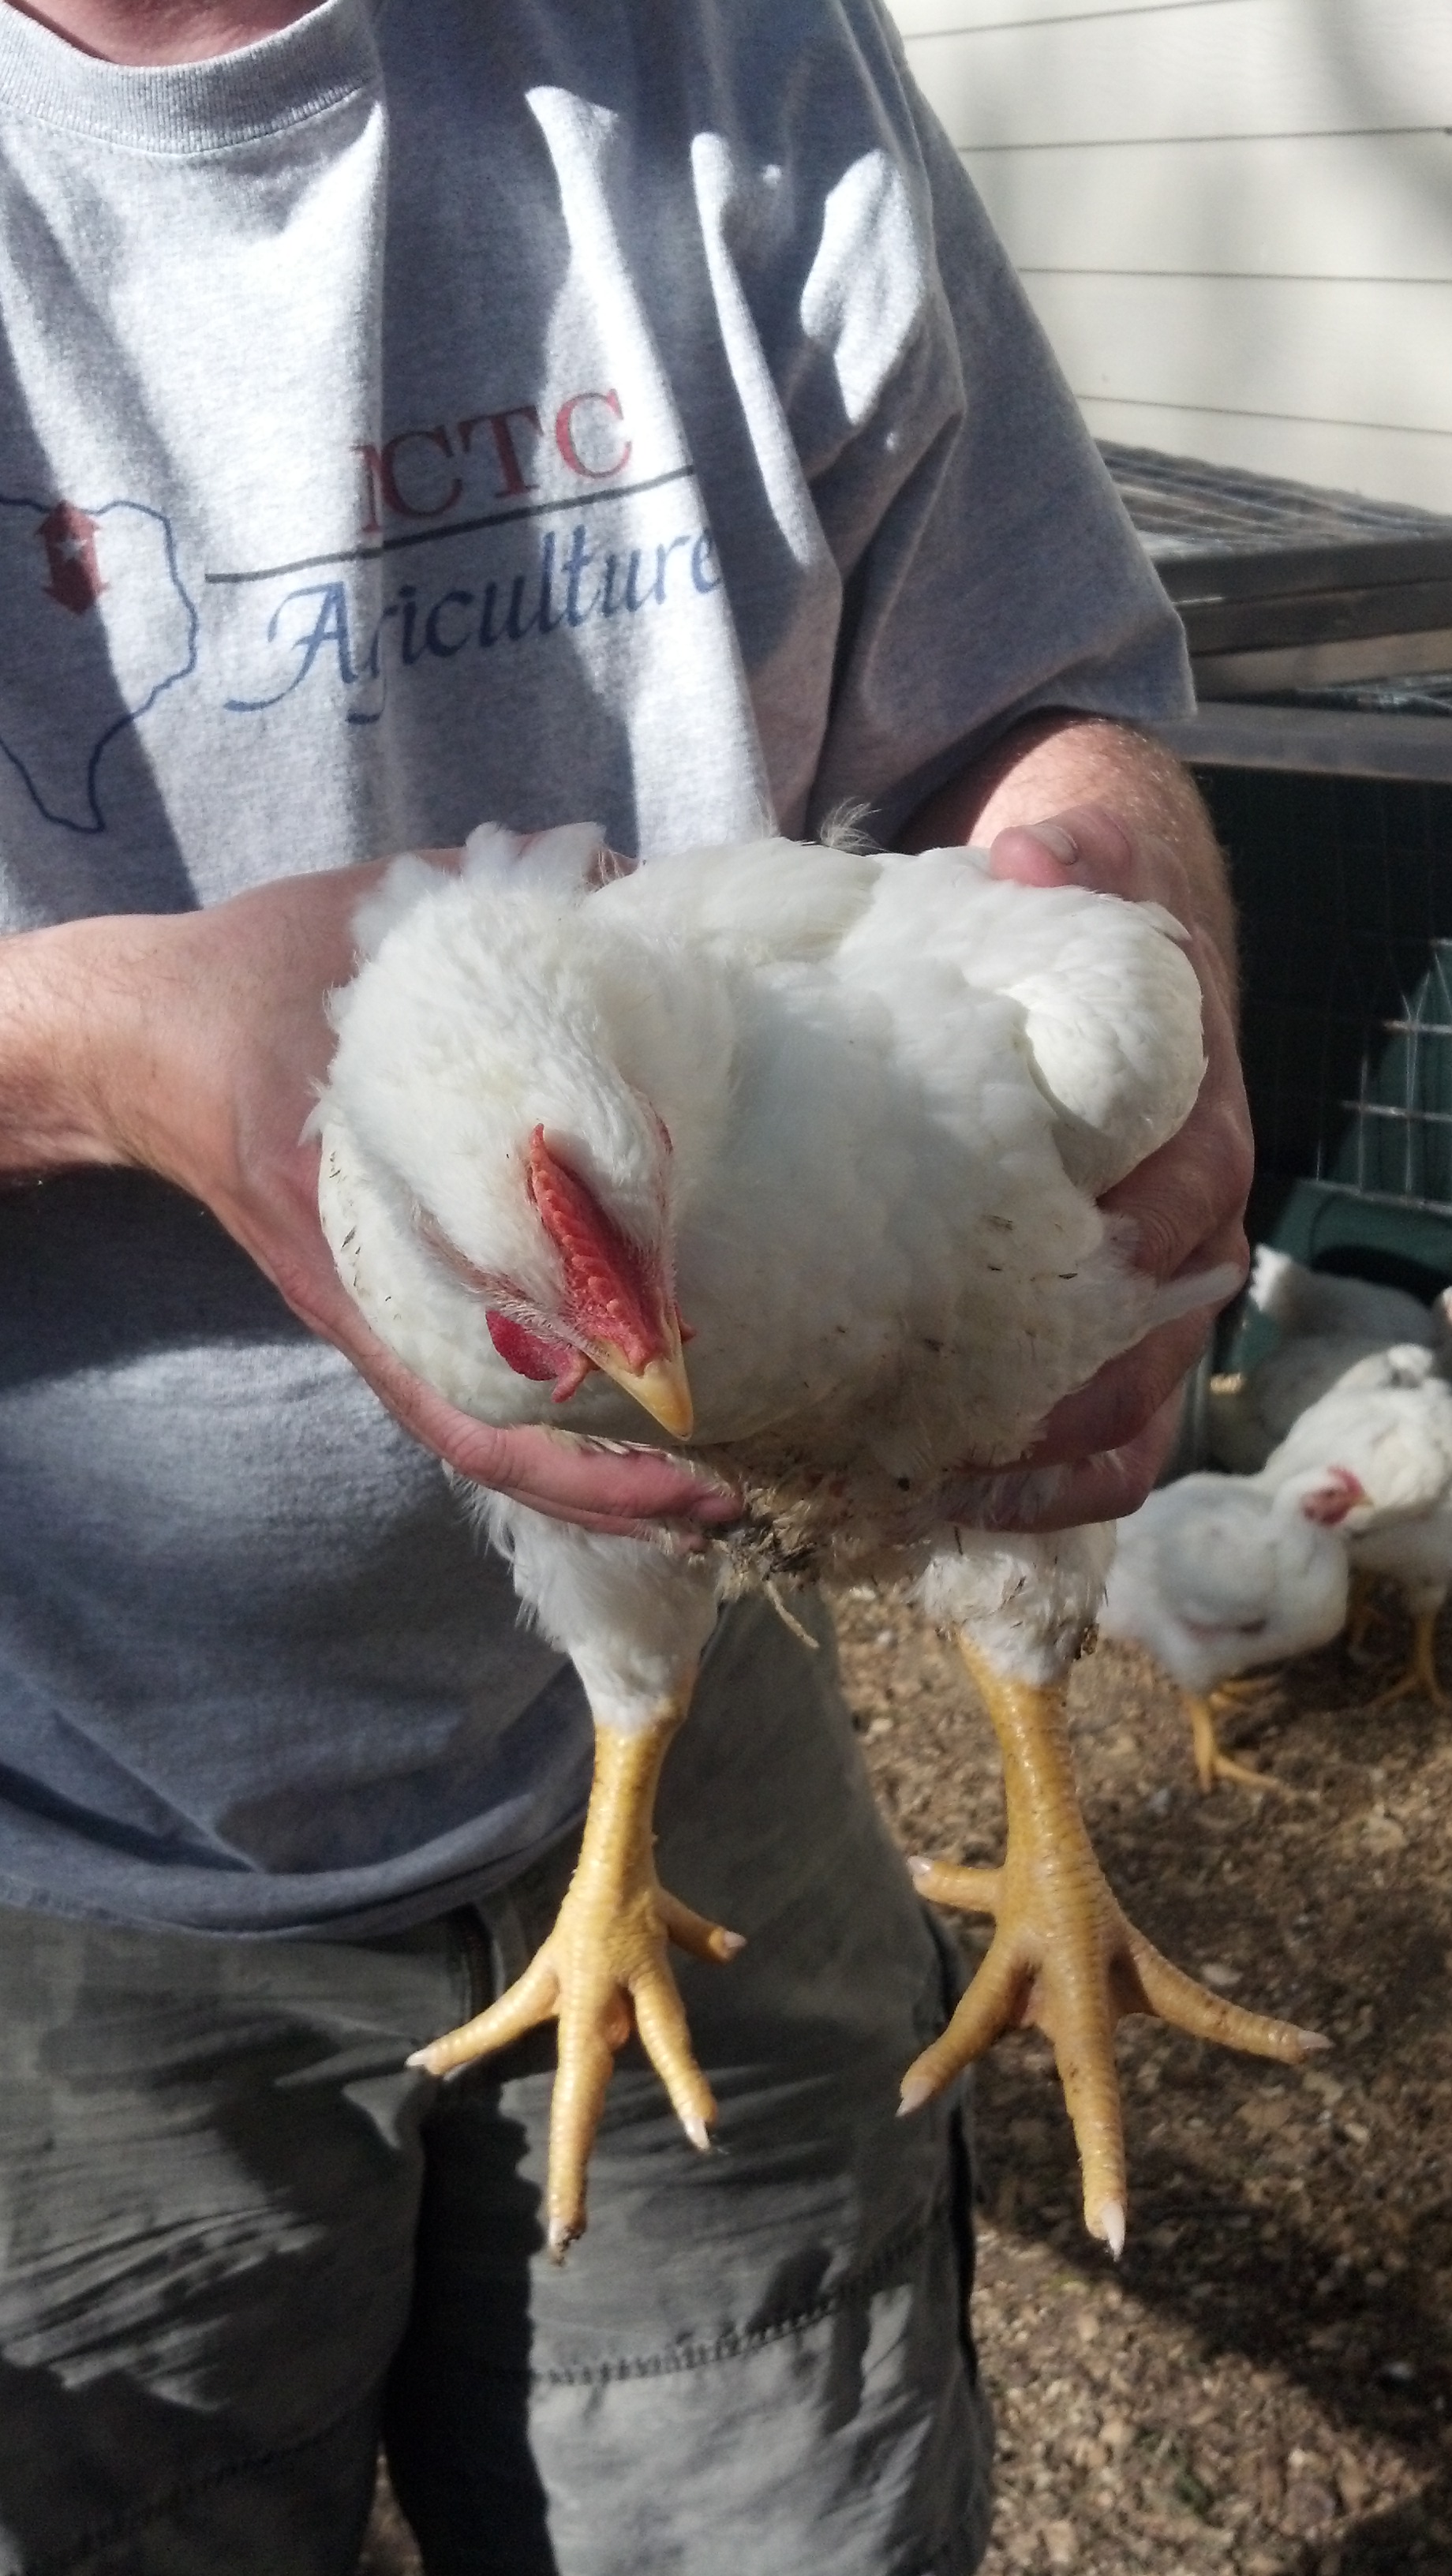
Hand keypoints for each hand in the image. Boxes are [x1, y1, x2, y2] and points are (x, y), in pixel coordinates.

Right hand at [34, 869, 737, 1539]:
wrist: (146, 1035)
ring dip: (591, 1480)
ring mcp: (380, 1306)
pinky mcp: (386, 1299)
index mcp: (362, 1216)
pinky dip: (553, 1428)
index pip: (473, 1374)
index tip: (687, 1437)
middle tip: (732, 1506)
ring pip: (487, 1437)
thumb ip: (500, 900)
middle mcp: (375, 1291)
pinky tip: (633, 1419)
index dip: (579, 1429)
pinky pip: (472, 1396)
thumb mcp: (373, 922)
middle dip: (611, 1490)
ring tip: (707, 1494)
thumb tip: (624, 881)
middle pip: (494, 1441)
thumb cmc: (256, 978)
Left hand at [970, 801, 1251, 1529]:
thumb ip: (1066, 862)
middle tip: (948, 1421)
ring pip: (1139, 1408)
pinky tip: (957, 1507)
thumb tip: (1031, 853)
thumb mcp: (1071, 880)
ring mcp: (1158, 1302)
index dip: (1122, 1235)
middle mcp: (1192, 1226)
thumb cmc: (1070, 944)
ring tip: (934, 1487)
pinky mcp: (1114, 1351)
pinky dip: (1053, 1490)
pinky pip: (1115, 1447)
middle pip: (1163, 1330)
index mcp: (1193, 1117)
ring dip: (1047, 1460)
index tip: (1032, 1271)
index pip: (1187, 1186)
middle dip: (1067, 1388)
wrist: (1092, 982)